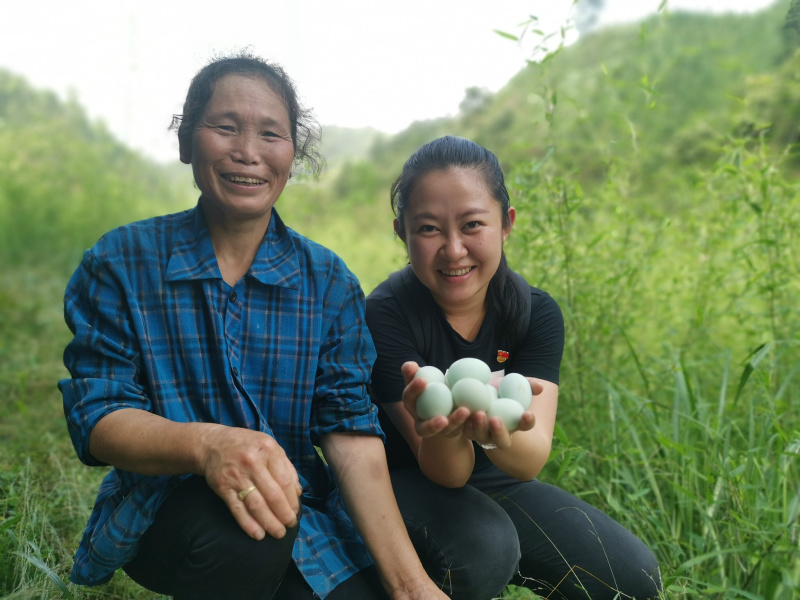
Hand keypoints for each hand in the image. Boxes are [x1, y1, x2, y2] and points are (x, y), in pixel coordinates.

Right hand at [200, 425, 301, 540]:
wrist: (213, 444)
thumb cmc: (247, 446)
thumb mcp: (270, 446)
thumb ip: (286, 467)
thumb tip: (297, 492)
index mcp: (268, 451)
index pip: (285, 481)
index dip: (292, 500)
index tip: (295, 512)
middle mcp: (253, 463)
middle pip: (272, 495)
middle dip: (283, 514)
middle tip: (289, 526)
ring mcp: (237, 476)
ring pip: (256, 505)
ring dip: (269, 522)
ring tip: (277, 533)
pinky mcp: (223, 487)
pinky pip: (238, 509)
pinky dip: (248, 524)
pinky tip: (258, 534)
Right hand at [400, 362, 469, 438]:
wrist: (444, 403)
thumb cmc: (430, 386)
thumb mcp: (422, 378)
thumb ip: (413, 372)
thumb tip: (410, 365)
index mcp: (411, 406)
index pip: (408, 398)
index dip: (413, 390)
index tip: (423, 379)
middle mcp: (422, 423)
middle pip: (423, 428)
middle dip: (432, 425)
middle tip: (443, 418)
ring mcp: (438, 431)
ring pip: (445, 431)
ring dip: (454, 422)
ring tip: (465, 410)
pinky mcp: (452, 432)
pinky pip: (460, 430)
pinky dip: (467, 422)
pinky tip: (475, 411)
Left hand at [464, 376, 540, 448]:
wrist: (480, 393)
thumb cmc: (501, 390)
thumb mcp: (514, 384)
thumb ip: (528, 385)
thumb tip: (540, 387)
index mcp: (516, 423)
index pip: (526, 426)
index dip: (528, 422)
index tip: (528, 413)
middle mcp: (501, 434)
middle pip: (503, 441)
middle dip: (499, 432)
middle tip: (495, 419)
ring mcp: (484, 435)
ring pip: (482, 437)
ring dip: (479, 427)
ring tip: (478, 414)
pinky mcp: (469, 431)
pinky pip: (466, 431)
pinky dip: (464, 423)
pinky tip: (463, 412)